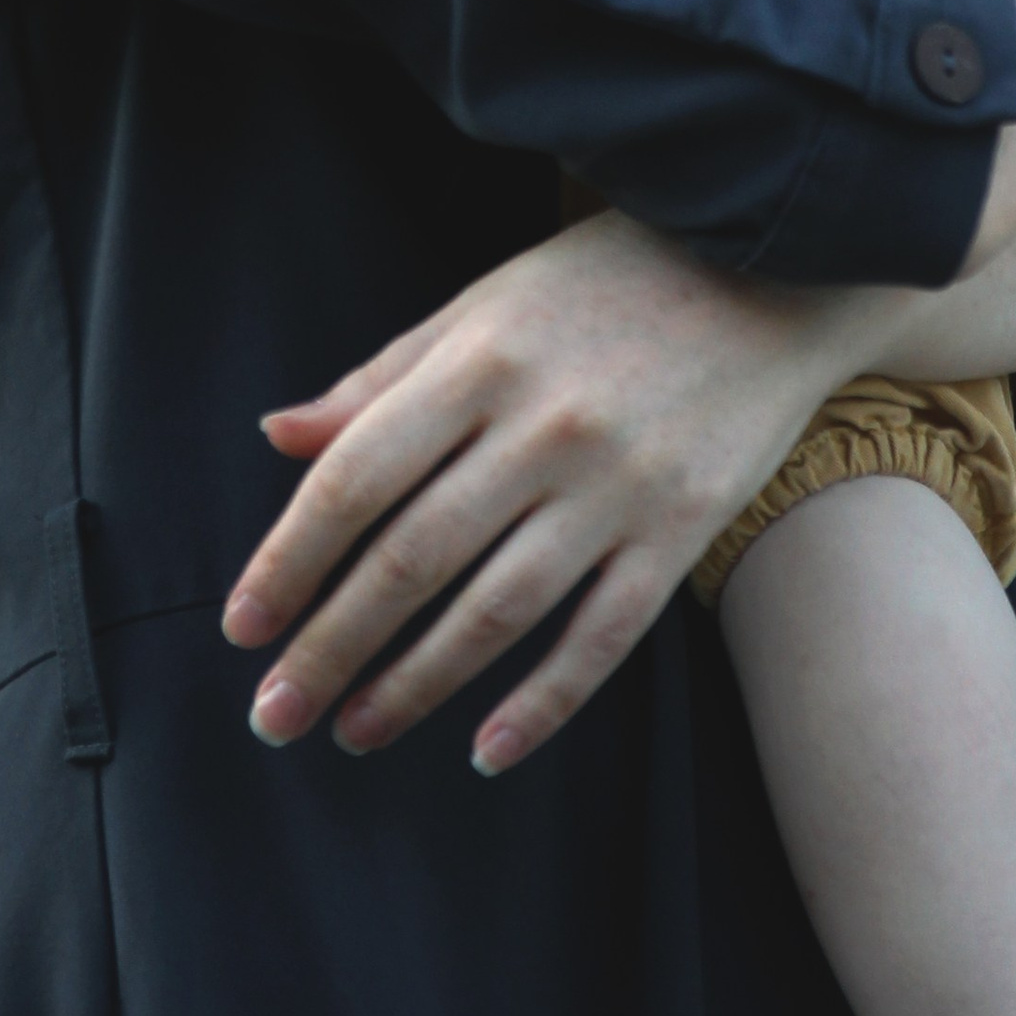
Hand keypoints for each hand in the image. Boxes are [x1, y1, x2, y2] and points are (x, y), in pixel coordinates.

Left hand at [221, 206, 869, 777]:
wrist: (774, 266)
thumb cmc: (605, 283)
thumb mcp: (484, 303)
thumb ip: (383, 378)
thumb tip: (279, 436)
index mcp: (479, 361)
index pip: (356, 479)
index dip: (289, 559)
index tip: (241, 627)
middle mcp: (542, 428)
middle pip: (410, 560)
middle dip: (330, 648)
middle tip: (273, 714)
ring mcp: (616, 486)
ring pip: (494, 613)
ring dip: (413, 687)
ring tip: (354, 730)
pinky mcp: (681, 530)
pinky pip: (600, 639)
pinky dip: (540, 705)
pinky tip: (485, 749)